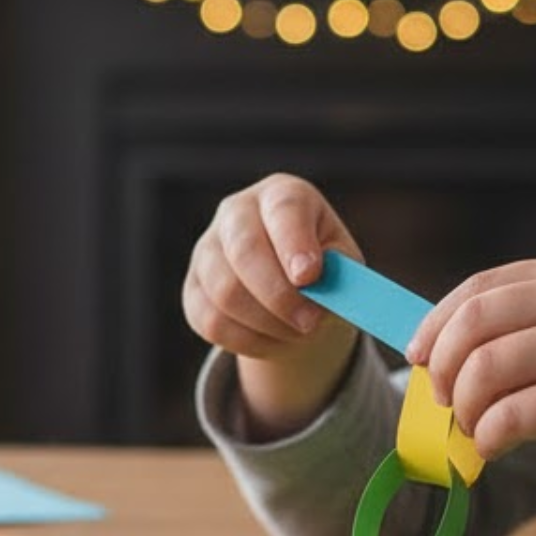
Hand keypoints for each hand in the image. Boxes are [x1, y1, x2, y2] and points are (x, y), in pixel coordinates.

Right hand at [182, 174, 362, 359]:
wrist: (291, 287)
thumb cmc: (321, 265)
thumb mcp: (342, 260)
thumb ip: (339, 269)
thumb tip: (320, 287)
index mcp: (280, 194)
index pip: (283, 209)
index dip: (294, 243)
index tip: (309, 277)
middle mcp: (236, 212)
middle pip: (245, 250)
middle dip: (279, 295)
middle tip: (309, 323)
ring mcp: (206, 249)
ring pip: (225, 292)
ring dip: (267, 324)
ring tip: (297, 331)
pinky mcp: (192, 288)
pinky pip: (211, 322)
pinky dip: (247, 341)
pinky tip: (271, 339)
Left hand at [408, 254, 535, 535]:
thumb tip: (450, 356)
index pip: (479, 289)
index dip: (436, 325)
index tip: (417, 357)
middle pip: (472, 326)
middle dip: (440, 367)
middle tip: (441, 401)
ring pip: (485, 371)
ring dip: (464, 408)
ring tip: (473, 430)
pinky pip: (513, 416)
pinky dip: (487, 436)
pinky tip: (491, 449)